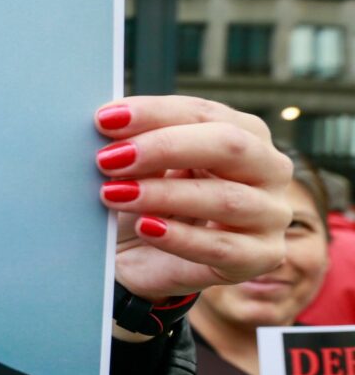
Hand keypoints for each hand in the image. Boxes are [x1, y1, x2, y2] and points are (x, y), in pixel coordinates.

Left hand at [96, 96, 292, 302]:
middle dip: (164, 147)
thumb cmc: (149, 204)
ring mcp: (270, 215)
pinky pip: (222, 248)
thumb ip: (136, 146)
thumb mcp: (142, 170)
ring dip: (163, 194)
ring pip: (226, 199)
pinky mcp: (259, 257)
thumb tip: (109, 127)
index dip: (154, 113)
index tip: (104, 119)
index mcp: (244, 134)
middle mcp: (268, 170)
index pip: (204, 113)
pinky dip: (180, 238)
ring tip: (113, 195)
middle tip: (109, 158)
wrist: (145, 261)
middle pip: (228, 146)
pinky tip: (146, 228)